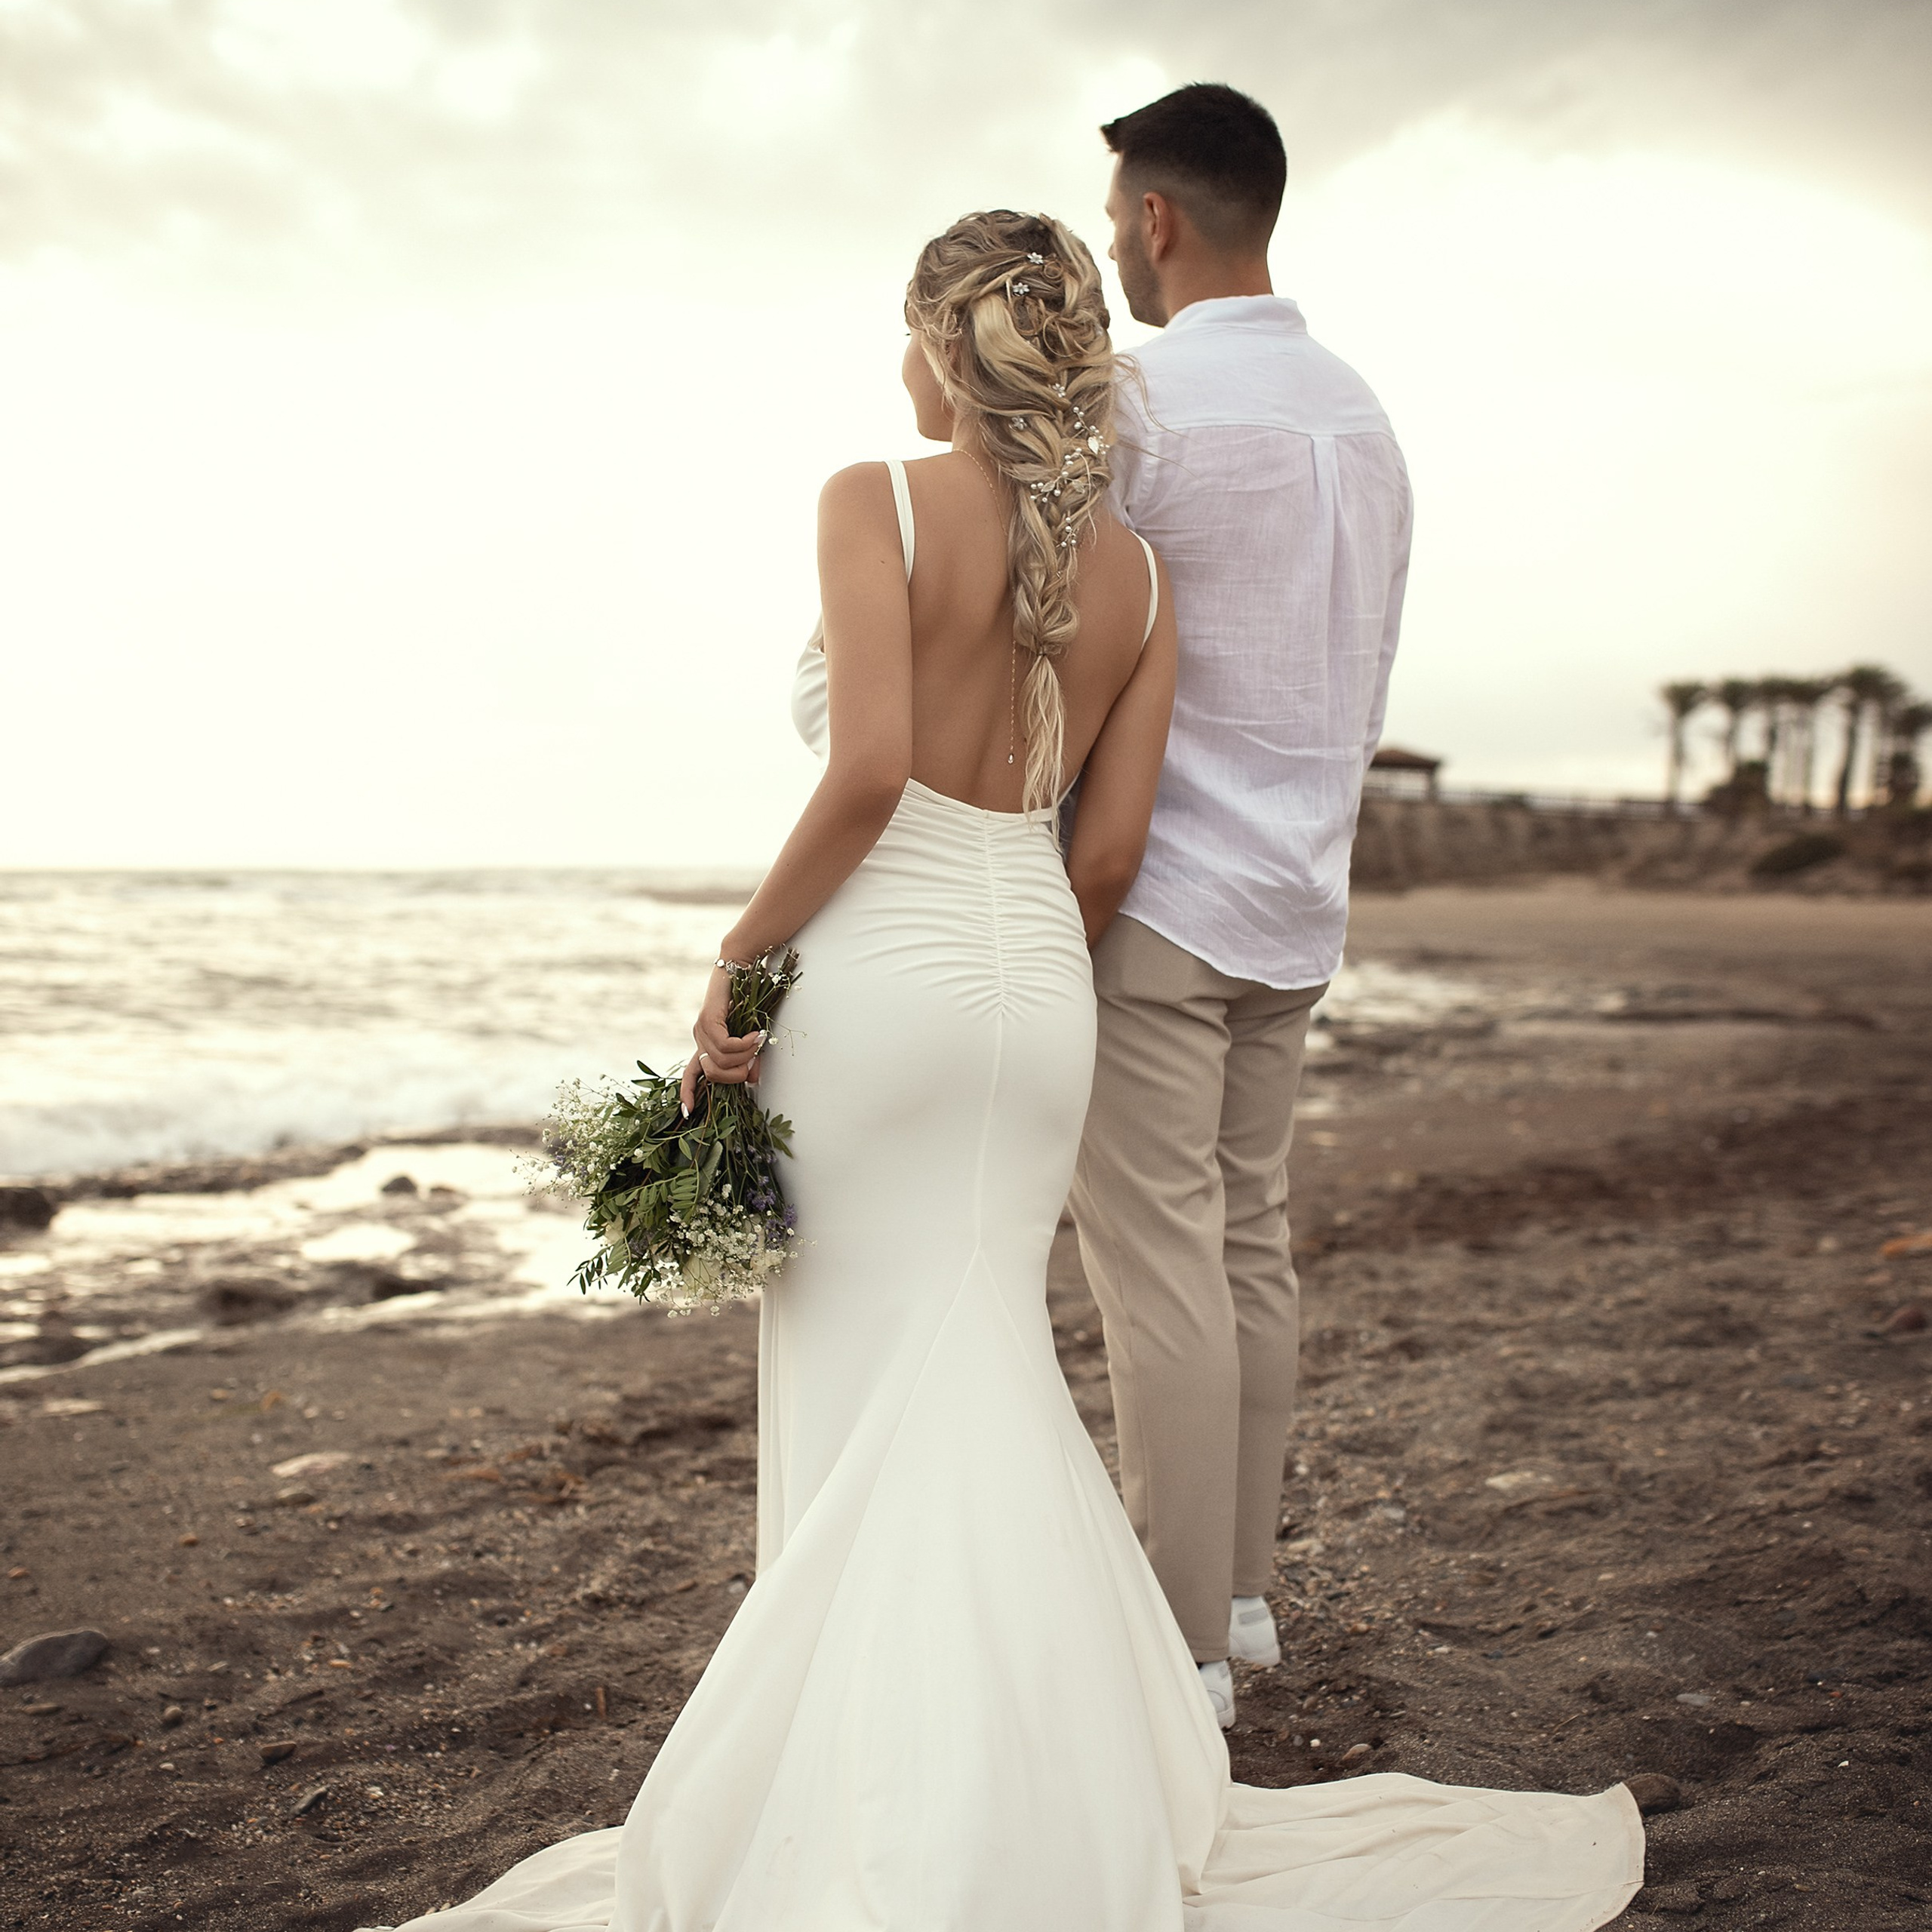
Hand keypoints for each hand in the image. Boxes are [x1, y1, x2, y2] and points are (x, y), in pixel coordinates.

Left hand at [679, 965, 766, 1113]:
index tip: (687, 1113)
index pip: (690, 1074)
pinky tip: (755, 1035)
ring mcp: (701, 1029)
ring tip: (757, 1042)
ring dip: (745, 1057)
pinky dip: (744, 1045)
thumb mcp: (750, 1037)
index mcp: (706, 1045)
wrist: (741, 968)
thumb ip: (748, 1059)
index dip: (688, 1093)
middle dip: (737, 1075)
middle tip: (754, 1060)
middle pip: (713, 1075)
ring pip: (721, 1061)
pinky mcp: (708, 1019)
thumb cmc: (749, 1001)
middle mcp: (699, 1039)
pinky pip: (726, 1045)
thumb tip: (752, 1079)